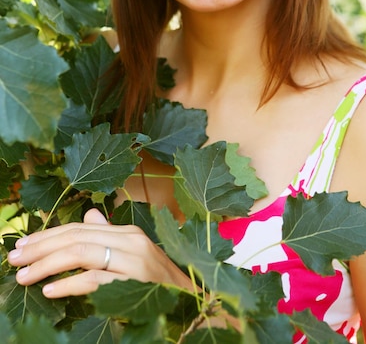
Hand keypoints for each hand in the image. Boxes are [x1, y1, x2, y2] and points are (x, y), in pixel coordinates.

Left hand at [7, 208, 190, 297]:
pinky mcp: (135, 281)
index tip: (22, 245)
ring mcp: (134, 260)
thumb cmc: (159, 282)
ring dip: (47, 264)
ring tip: (24, 275)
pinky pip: (95, 279)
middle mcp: (131, 240)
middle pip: (77, 237)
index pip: (79, 228)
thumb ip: (110, 235)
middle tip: (14, 258)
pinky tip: (50, 290)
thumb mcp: (134, 254)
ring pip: (82, 253)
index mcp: (127, 232)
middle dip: (41, 247)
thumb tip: (89, 217)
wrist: (194, 301)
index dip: (48, 235)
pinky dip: (69, 284)